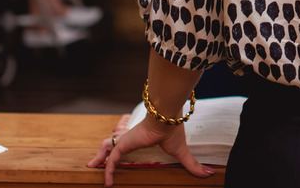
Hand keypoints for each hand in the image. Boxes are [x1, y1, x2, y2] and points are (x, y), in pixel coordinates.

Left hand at [87, 118, 214, 186]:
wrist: (167, 118)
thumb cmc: (173, 131)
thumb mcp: (181, 152)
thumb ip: (191, 164)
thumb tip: (209, 174)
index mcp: (142, 137)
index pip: (129, 141)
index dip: (123, 147)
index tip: (120, 154)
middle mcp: (131, 137)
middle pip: (113, 142)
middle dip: (104, 150)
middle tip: (95, 160)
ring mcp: (125, 140)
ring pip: (107, 148)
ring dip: (99, 157)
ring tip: (91, 166)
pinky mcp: (123, 144)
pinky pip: (111, 160)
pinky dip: (107, 171)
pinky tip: (107, 183)